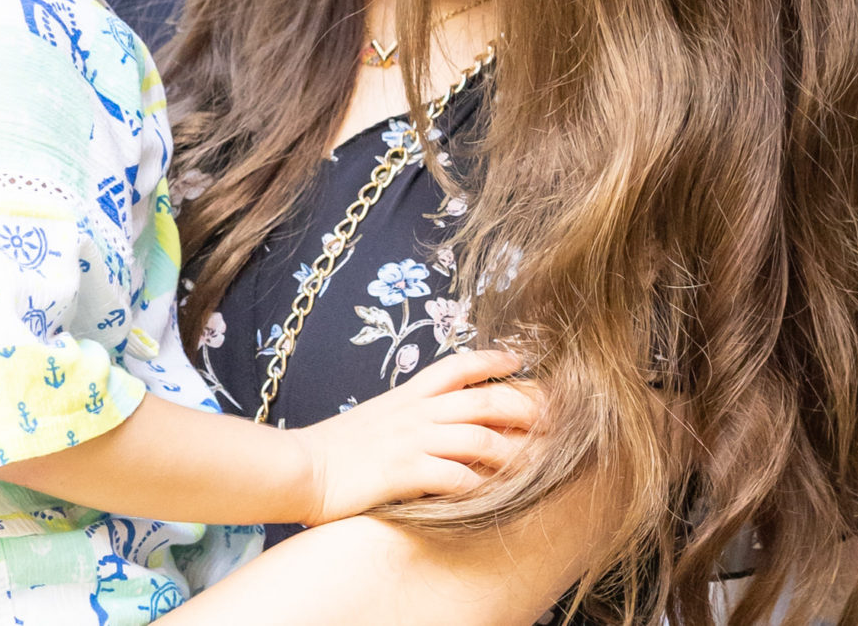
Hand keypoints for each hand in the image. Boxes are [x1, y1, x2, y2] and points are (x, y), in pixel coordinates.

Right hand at [286, 350, 541, 524]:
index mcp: (410, 395)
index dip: (494, 361)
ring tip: (537, 465)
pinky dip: (481, 486)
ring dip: (513, 451)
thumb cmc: (338, 448)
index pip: (459, 366)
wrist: (302, 467)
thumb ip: (410, 413)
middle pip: (484, 399)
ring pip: (479, 437)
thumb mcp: (378, 416)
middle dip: (525, 407)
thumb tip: (441, 417)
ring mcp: (412, 441)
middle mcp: (417, 412)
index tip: (521, 361)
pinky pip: (456, 477)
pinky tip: (496, 496)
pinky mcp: (405, 473)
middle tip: (555, 418)